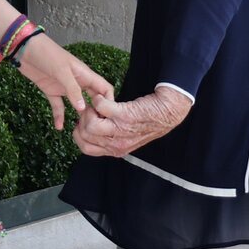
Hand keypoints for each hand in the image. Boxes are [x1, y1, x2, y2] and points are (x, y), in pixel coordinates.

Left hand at [17, 34, 113, 130]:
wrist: (24, 49)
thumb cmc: (47, 54)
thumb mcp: (62, 71)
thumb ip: (73, 89)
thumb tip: (83, 108)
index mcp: (84, 74)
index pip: (103, 88)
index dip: (108, 101)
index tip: (107, 116)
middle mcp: (77, 81)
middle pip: (92, 98)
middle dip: (94, 112)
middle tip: (95, 129)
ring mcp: (64, 87)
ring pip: (76, 104)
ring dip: (78, 116)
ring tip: (80, 131)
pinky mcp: (51, 90)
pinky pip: (58, 106)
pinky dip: (59, 116)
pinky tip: (59, 127)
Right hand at [73, 85, 191, 157]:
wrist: (167, 112)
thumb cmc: (148, 122)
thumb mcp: (128, 139)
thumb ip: (111, 139)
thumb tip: (92, 131)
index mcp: (115, 150)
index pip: (85, 149)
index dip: (80, 134)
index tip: (85, 123)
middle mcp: (117, 144)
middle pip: (84, 136)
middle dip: (84, 120)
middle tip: (93, 111)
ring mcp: (120, 130)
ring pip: (90, 125)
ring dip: (90, 111)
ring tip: (98, 106)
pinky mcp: (124, 115)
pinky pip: (100, 107)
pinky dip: (100, 99)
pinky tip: (106, 98)